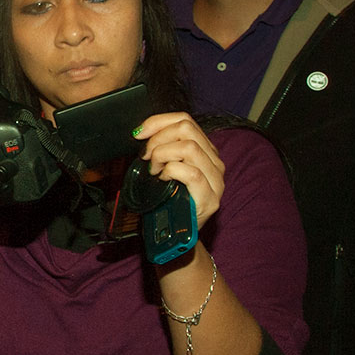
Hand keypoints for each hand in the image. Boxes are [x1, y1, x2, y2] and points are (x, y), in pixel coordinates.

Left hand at [133, 112, 225, 231]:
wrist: (175, 235)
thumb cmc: (166, 200)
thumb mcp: (163, 167)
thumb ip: (160, 148)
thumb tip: (140, 133)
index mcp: (204, 150)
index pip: (185, 119)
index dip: (158, 121)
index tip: (139, 133)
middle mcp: (214, 162)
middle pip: (187, 129)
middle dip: (158, 138)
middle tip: (146, 156)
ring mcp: (216, 180)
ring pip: (189, 147)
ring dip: (163, 155)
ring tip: (154, 170)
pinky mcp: (210, 197)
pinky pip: (190, 172)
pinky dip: (170, 171)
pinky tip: (162, 179)